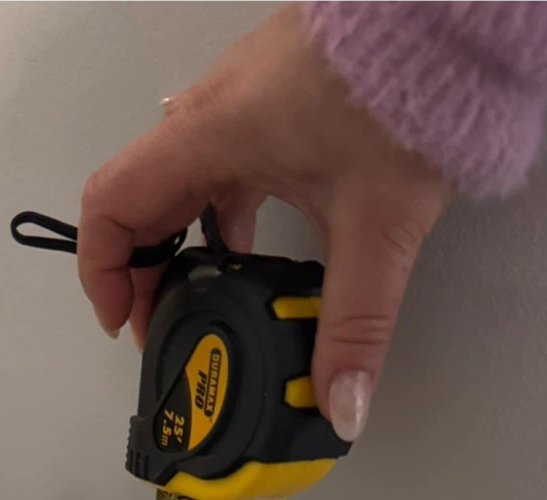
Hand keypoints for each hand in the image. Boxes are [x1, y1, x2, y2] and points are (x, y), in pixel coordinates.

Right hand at [77, 4, 450, 440]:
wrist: (453, 18)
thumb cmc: (405, 93)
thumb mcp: (378, 228)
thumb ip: (354, 326)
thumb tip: (340, 404)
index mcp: (210, 135)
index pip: (113, 204)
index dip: (103, 271)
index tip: (125, 322)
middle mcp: (211, 113)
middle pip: (141, 202)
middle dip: (144, 274)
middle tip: (167, 328)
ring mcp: (240, 101)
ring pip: (179, 183)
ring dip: (182, 245)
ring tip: (208, 299)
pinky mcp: (272, 100)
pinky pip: (219, 163)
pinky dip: (220, 214)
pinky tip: (254, 250)